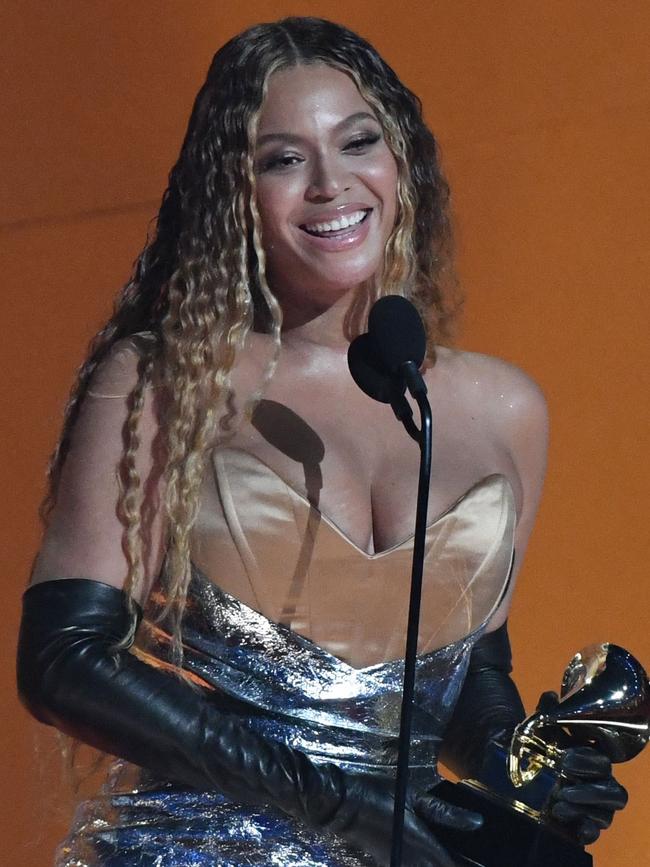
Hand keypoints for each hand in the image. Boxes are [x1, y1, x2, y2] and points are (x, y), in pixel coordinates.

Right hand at [330, 773, 482, 866]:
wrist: (341, 804)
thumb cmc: (378, 793)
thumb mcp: (412, 796)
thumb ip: (445, 813)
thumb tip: (477, 822)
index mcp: (423, 844)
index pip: (450, 866)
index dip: (465, 866)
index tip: (483, 862)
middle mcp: (412, 860)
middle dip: (449, 863)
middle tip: (465, 859)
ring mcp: (398, 863)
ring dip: (434, 862)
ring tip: (443, 856)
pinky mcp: (386, 862)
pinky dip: (420, 863)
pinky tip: (421, 856)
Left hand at [536, 692, 627, 844]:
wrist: (520, 775)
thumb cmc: (538, 750)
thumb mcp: (540, 731)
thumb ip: (547, 712)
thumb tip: (551, 695)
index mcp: (592, 760)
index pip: (603, 762)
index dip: (587, 761)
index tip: (565, 759)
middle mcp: (599, 785)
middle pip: (614, 793)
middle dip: (590, 791)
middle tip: (562, 787)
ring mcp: (593, 808)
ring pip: (606, 815)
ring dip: (584, 810)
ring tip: (557, 804)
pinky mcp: (582, 826)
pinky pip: (594, 833)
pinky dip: (587, 830)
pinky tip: (574, 826)